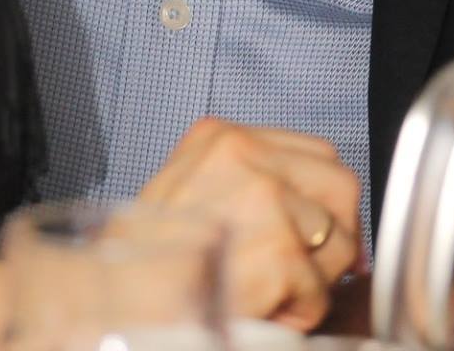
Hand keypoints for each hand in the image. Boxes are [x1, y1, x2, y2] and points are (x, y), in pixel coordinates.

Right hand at [138, 119, 360, 330]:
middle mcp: (246, 156)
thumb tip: (318, 213)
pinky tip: (264, 314)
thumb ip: (245, 184)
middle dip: (336, 233)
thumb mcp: (183, 191)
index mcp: (222, 137)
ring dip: (318, 279)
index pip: (314, 151)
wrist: (113, 305)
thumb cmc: (140, 262)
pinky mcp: (278, 252)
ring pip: (340, 241)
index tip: (316, 230)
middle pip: (339, 185)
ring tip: (276, 294)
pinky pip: (320, 292)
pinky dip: (300, 314)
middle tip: (312, 268)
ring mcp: (265, 200)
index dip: (321, 199)